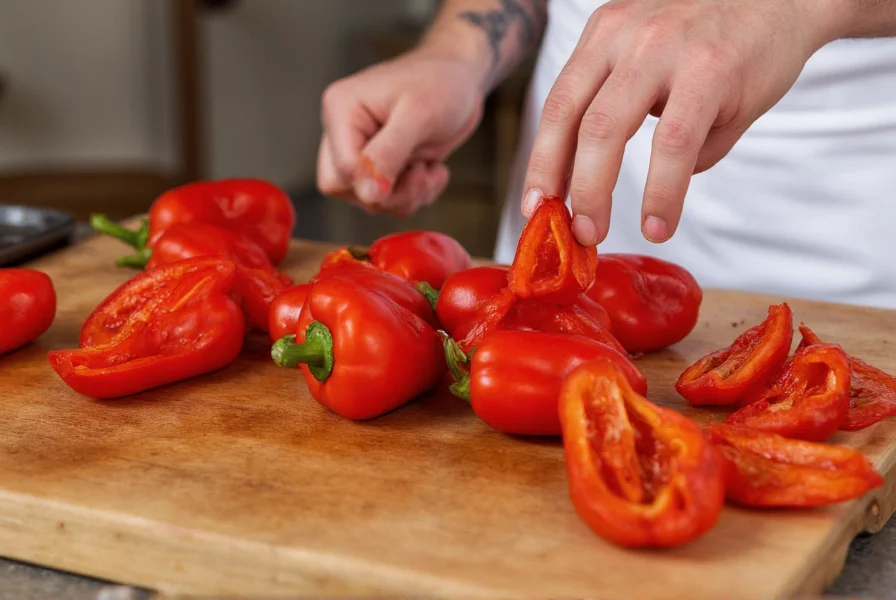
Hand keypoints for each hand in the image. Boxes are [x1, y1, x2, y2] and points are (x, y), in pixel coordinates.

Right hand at [318, 48, 485, 215]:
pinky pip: (387, 200)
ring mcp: (360, 150)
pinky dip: (414, 195)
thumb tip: (367, 193)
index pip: (341, 170)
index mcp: (341, 111)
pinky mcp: (380, 165)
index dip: (376, 183)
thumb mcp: (418, 116)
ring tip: (432, 169)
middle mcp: (343, 132)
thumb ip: (388, 154)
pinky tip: (433, 171)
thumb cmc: (440, 83)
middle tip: (421, 173)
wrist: (462, 80)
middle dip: (389, 193)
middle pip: (345, 188)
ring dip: (407, 195)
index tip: (414, 170)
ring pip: (367, 199)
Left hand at [521, 0, 836, 244]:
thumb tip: (638, 191)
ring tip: (593, 233)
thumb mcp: (661, 64)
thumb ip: (642, 120)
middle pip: (571, 118)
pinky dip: (661, 192)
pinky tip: (658, 222)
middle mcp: (624, 35)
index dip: (541, 160)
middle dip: (559, 182)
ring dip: (594, 191)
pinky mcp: (709, 69)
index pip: (560, 104)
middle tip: (562, 230)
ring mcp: (663, 48)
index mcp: (605, 36)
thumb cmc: (722, 41)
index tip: (535, 205)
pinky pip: (673, 144)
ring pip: (607, 130)